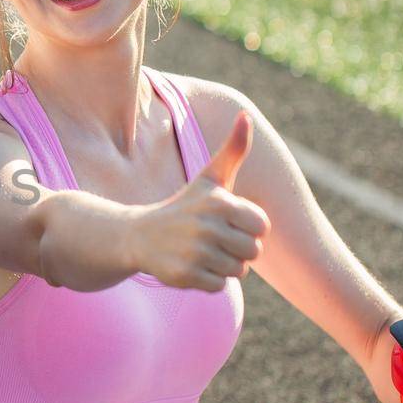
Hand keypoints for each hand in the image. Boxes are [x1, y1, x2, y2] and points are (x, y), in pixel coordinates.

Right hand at [127, 111, 270, 290]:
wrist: (141, 235)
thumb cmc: (185, 205)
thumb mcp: (210, 177)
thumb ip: (233, 149)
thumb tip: (245, 116)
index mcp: (220, 202)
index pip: (262, 227)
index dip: (248, 227)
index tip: (226, 221)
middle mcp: (207, 227)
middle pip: (252, 251)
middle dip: (237, 249)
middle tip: (213, 239)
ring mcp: (195, 253)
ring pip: (237, 271)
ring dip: (223, 265)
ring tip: (201, 251)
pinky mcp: (185, 275)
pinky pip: (219, 286)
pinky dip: (208, 280)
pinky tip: (191, 265)